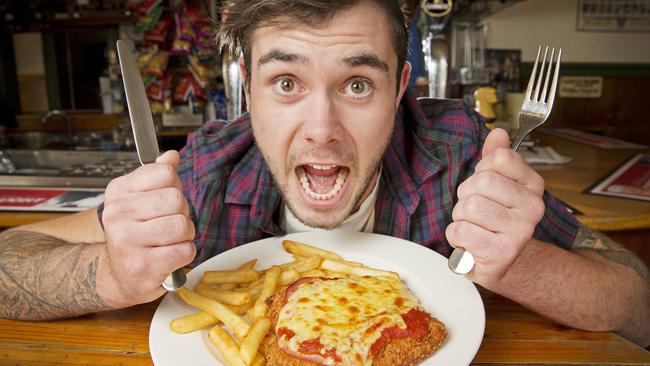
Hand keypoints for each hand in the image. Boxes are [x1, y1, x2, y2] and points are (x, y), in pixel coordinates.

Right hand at [100, 150, 195, 306]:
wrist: (120, 277)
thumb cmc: (136, 235)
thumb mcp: (141, 199)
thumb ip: (158, 175)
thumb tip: (171, 155)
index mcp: (119, 191)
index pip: (166, 173)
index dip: (174, 188)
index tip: (163, 202)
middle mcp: (118, 213)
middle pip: (176, 199)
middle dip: (181, 214)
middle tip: (167, 226)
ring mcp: (127, 241)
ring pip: (182, 225)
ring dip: (184, 236)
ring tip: (169, 242)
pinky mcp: (143, 265)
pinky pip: (185, 250)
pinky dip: (185, 254)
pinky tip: (170, 256)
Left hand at [445, 128, 545, 285]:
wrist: (499, 261)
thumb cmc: (493, 219)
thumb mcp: (496, 184)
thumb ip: (496, 156)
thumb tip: (498, 132)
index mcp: (533, 185)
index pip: (499, 158)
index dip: (481, 170)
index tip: (484, 185)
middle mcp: (533, 207)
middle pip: (481, 181)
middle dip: (466, 195)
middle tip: (474, 210)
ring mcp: (520, 231)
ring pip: (469, 206)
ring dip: (460, 216)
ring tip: (472, 226)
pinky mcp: (502, 253)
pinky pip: (461, 231)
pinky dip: (456, 236)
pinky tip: (468, 241)